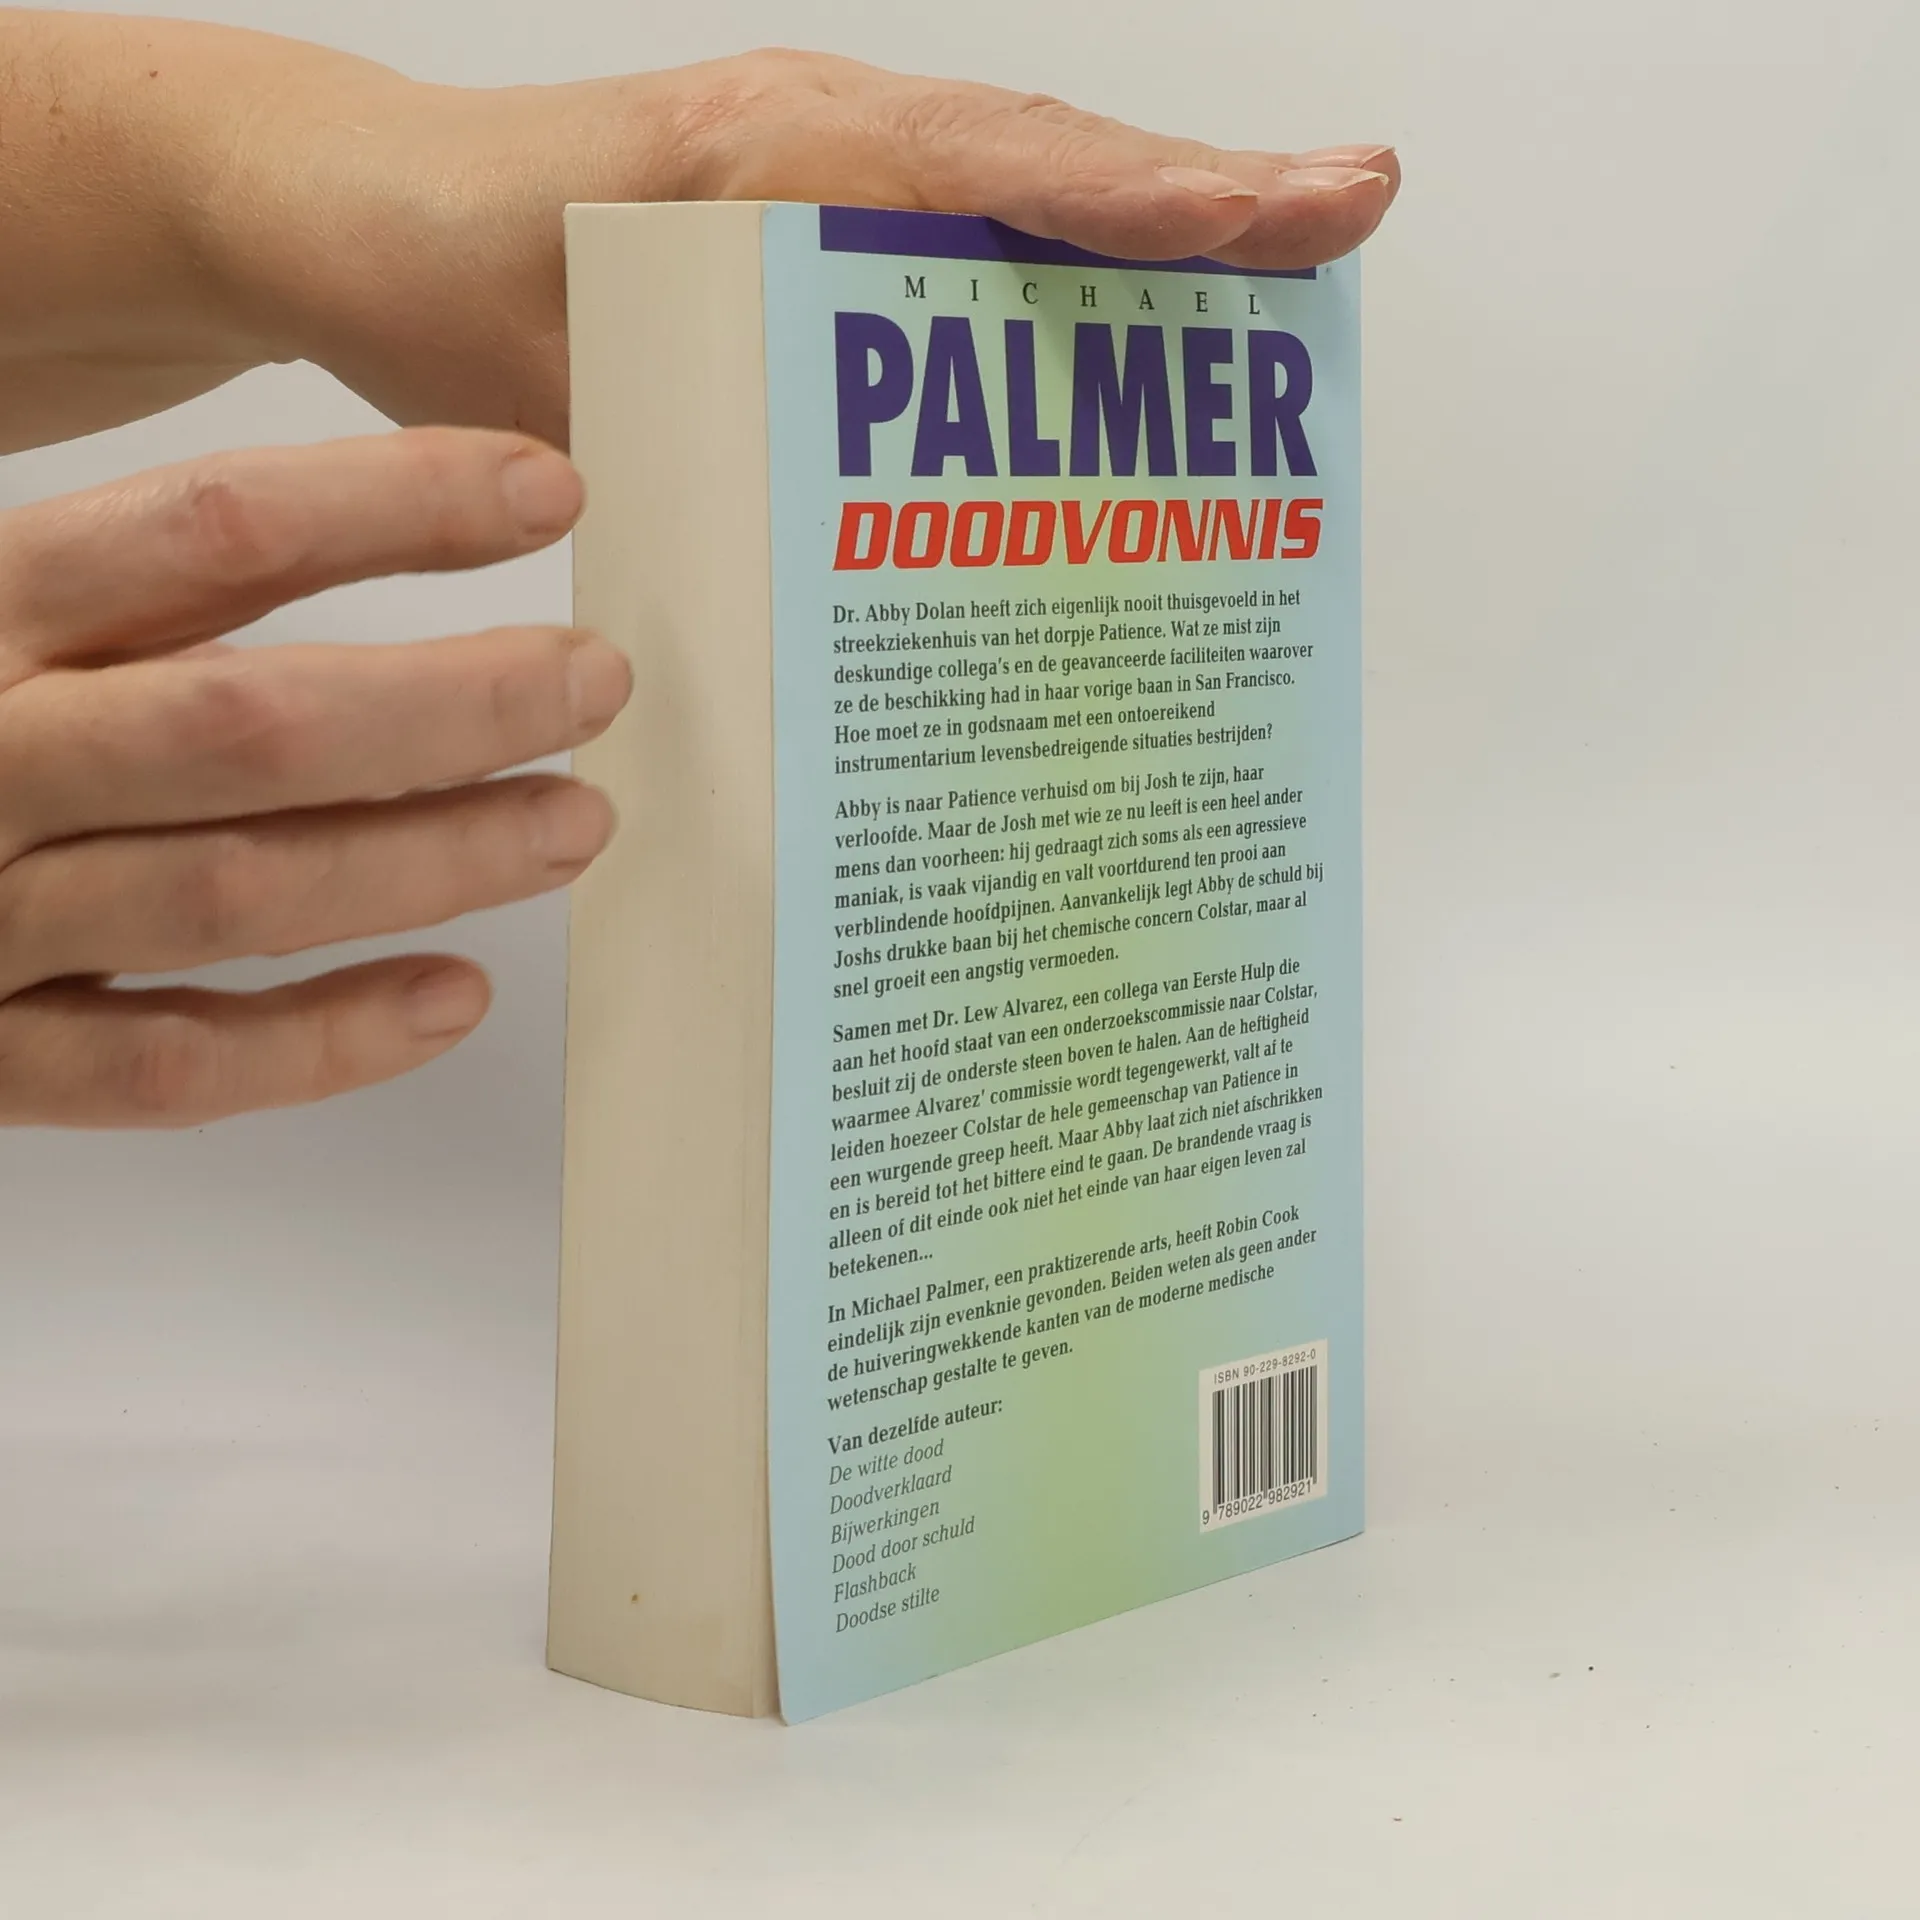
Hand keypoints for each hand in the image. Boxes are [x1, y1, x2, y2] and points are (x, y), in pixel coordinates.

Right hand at [0, 428, 627, 1126]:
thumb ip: (149, 580)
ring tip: (572, 825)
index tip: (552, 493)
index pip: (211, 528)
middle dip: (448, 705)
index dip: (398, 504)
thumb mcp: (2, 611)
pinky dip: (320, 1042)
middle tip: (596, 688)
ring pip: (234, 892)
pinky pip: (168, 1066)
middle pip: (249, 722)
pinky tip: (451, 998)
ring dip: (426, 862)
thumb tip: (381, 514)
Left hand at [229, 49, 1399, 448]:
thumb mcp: (545, 333)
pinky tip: (1119, 375)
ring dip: (1155, 250)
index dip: (1140, 201)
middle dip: (1206, 203)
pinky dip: (1056, 300)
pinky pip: (958, 266)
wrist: (360, 230)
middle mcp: (830, 160)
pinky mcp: (819, 257)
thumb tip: (809, 534)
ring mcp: (833, 200)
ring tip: (1292, 285)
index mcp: (777, 154)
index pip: (991, 164)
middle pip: (1048, 172)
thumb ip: (670, 408)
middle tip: (1351, 220)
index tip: (1279, 214)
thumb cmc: (443, 262)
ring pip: (1022, 213)